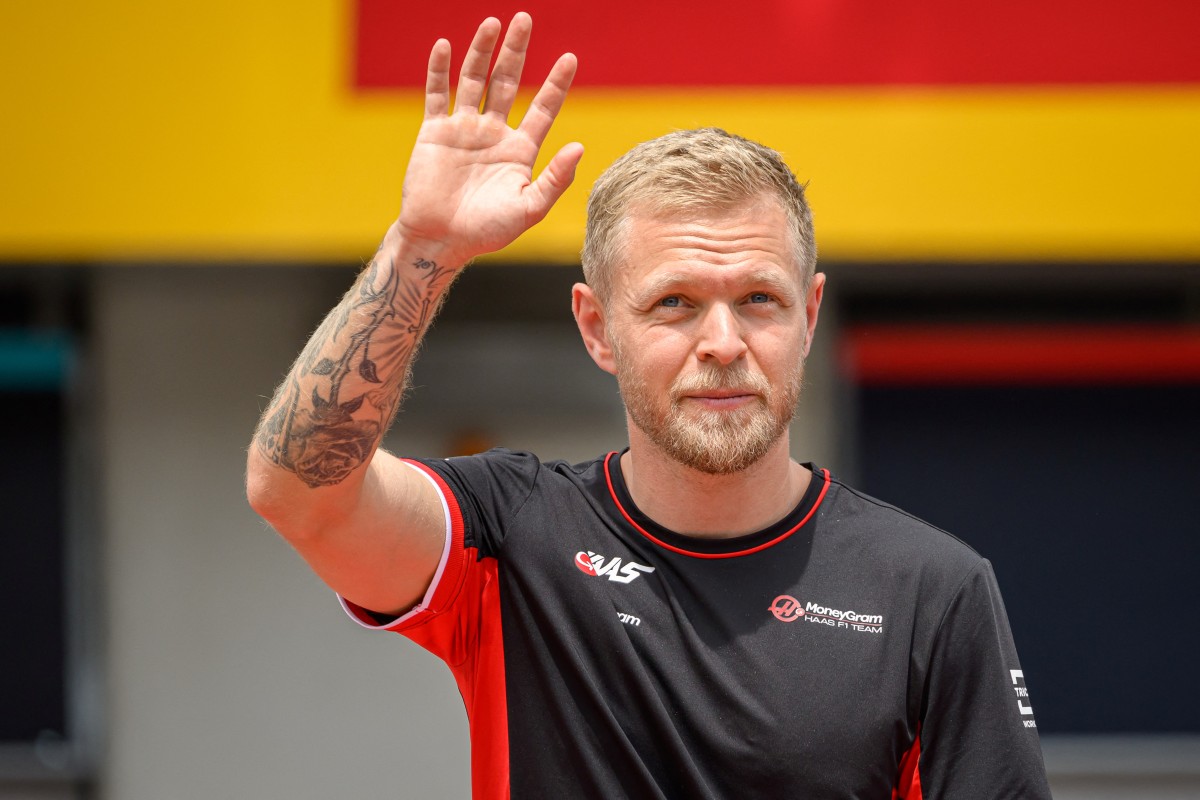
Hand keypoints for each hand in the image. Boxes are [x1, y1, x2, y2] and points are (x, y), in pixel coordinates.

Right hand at [394, 12, 583, 263]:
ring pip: (474, 80)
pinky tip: (444, 46)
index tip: (570, 58)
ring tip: (492, 23)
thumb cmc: (487, 231)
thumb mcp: (529, 208)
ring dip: (482, 51)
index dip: (556, 83)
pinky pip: (437, 95)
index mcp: (520, 150)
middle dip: (516, 51)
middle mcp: (494, 133)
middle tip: (525, 19)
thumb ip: (555, 179)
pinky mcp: (435, 132)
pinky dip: (439, 70)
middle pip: (508, 82)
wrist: (441, 240)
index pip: (543, 108)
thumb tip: (579, 147)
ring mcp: (463, 129)